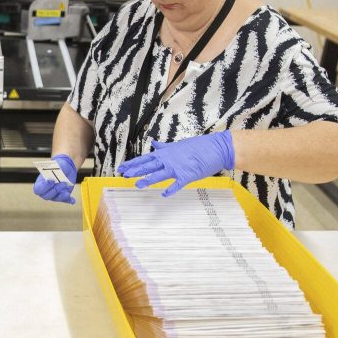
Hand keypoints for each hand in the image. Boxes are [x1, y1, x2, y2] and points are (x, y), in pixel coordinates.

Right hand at [33, 153, 76, 204]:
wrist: (66, 168)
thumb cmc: (58, 165)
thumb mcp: (57, 165)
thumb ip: (56, 169)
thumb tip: (58, 173)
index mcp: (40, 182)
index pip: (38, 189)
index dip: (44, 187)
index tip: (52, 181)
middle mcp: (46, 190)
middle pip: (47, 196)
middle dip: (55, 190)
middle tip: (62, 183)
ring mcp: (54, 194)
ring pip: (56, 199)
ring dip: (62, 194)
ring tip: (66, 185)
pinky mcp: (62, 195)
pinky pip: (64, 200)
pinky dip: (68, 200)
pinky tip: (72, 200)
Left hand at [116, 131, 234, 196]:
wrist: (216, 148)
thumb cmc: (197, 146)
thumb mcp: (178, 145)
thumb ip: (164, 147)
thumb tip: (154, 143)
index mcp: (165, 153)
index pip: (145, 158)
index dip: (132, 163)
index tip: (121, 167)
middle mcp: (168, 160)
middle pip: (148, 166)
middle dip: (135, 170)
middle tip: (124, 175)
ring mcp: (177, 168)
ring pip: (159, 174)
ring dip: (148, 180)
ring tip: (138, 185)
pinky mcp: (187, 175)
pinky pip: (177, 184)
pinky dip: (171, 189)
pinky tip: (164, 194)